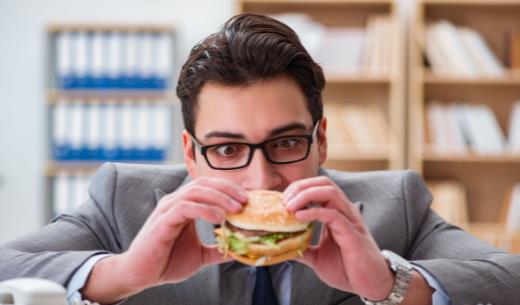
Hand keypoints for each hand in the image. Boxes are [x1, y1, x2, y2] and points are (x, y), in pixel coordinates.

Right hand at [82, 177, 247, 302]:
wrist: (140, 275)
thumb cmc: (166, 261)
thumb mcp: (199, 254)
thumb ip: (217, 248)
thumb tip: (238, 249)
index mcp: (184, 205)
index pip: (208, 186)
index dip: (229, 188)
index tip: (247, 198)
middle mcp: (175, 202)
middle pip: (204, 183)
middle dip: (228, 189)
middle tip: (246, 201)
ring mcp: (167, 210)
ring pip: (195, 192)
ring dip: (219, 198)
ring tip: (236, 209)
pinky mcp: (162, 222)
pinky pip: (185, 208)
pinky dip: (204, 210)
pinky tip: (218, 218)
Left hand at [284, 176, 393, 300]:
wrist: (371, 285)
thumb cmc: (348, 269)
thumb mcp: (318, 258)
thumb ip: (302, 249)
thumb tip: (282, 246)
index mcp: (337, 212)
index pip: (318, 186)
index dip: (298, 188)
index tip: (282, 200)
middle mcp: (344, 211)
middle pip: (323, 183)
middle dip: (300, 187)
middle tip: (283, 201)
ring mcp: (350, 220)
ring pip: (329, 192)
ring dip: (306, 195)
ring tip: (289, 207)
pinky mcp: (352, 233)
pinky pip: (333, 214)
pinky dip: (314, 212)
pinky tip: (300, 217)